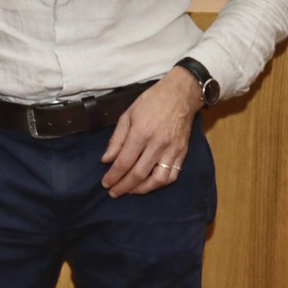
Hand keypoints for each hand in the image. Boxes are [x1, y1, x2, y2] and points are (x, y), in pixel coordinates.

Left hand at [99, 69, 200, 196]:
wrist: (180, 95)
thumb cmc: (151, 102)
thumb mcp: (127, 115)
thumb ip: (116, 139)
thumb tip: (106, 160)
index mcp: (141, 133)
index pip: (124, 162)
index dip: (113, 176)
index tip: (105, 183)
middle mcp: (157, 144)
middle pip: (138, 174)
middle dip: (123, 186)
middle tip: (113, 193)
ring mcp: (172, 150)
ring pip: (157, 180)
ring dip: (142, 189)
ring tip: (130, 191)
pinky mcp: (182, 153)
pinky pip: (172, 175)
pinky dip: (159, 184)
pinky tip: (149, 185)